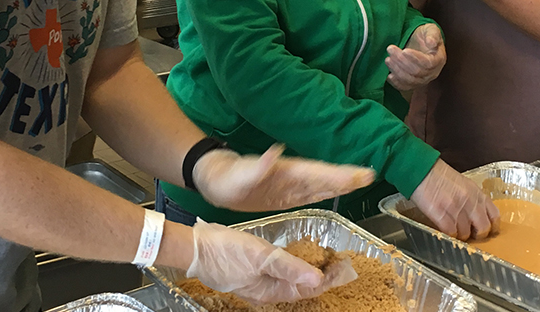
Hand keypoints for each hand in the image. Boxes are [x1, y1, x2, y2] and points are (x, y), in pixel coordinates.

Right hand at [189, 219, 345, 303]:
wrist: (194, 248)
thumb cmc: (225, 252)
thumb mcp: (262, 257)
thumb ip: (290, 268)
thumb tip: (318, 280)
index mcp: (270, 292)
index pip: (308, 290)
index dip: (329, 279)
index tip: (345, 268)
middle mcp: (266, 291)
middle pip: (301, 288)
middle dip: (322, 276)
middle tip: (338, 262)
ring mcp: (257, 282)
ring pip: (290, 281)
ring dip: (307, 271)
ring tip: (323, 258)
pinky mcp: (249, 272)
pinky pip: (277, 273)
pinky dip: (291, 266)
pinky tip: (295, 255)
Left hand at [194, 144, 374, 212]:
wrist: (216, 181)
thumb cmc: (226, 179)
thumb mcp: (238, 175)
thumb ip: (258, 166)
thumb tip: (276, 150)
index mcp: (284, 171)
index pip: (316, 173)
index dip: (337, 174)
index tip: (358, 173)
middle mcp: (291, 177)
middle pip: (324, 177)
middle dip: (347, 176)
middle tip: (370, 175)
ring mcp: (290, 185)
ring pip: (321, 184)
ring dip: (342, 183)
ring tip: (365, 180)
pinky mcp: (286, 195)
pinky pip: (311, 194)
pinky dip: (327, 192)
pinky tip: (340, 192)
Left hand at [386, 23, 445, 90]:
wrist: (419, 42)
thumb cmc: (425, 35)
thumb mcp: (431, 29)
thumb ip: (433, 34)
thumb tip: (432, 43)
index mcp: (439, 59)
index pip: (428, 63)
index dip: (416, 58)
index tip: (404, 50)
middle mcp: (432, 72)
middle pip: (417, 72)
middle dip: (402, 62)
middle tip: (391, 50)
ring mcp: (423, 80)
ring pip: (410, 80)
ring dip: (397, 71)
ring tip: (388, 59)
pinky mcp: (413, 83)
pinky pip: (405, 87)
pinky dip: (396, 83)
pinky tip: (389, 76)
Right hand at [409, 160, 499, 240]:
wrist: (422, 170)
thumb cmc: (441, 176)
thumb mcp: (465, 184)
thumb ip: (474, 199)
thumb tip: (479, 216)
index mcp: (477, 193)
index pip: (494, 215)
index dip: (492, 227)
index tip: (488, 231)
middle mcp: (470, 201)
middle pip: (483, 228)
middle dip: (477, 235)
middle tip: (470, 234)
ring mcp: (456, 208)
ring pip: (465, 233)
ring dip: (460, 235)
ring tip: (454, 229)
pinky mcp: (441, 214)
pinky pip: (451, 233)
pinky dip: (449, 234)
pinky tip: (445, 229)